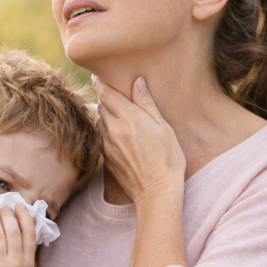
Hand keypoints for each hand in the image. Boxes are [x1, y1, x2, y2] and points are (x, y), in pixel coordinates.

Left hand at [0, 204, 36, 266]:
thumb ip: (24, 251)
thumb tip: (23, 227)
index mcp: (28, 262)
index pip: (29, 232)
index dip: (24, 215)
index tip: (19, 205)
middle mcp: (16, 262)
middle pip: (13, 230)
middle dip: (7, 215)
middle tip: (3, 208)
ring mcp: (0, 265)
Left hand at [93, 76, 185, 203]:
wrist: (156, 191)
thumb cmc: (168, 158)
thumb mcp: (164, 127)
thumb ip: (147, 103)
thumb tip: (137, 81)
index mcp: (129, 118)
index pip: (107, 93)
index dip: (101, 82)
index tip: (98, 75)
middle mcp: (114, 129)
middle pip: (101, 105)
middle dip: (105, 98)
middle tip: (112, 92)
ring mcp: (107, 144)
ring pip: (100, 121)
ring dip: (106, 114)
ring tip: (119, 114)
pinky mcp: (106, 157)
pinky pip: (102, 137)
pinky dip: (107, 130)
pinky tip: (119, 134)